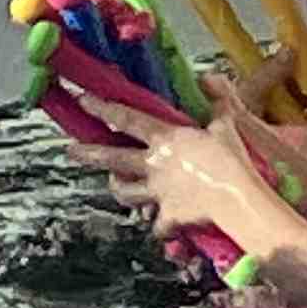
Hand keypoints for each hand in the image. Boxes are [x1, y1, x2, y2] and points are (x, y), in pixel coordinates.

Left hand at [69, 78, 256, 241]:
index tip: (83, 100)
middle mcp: (154, 164)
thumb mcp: (226, 124)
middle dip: (89, 154)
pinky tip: (159, 228)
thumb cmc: (230, 160)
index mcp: (165, 139)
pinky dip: (158, 227)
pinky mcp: (168, 216)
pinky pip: (157, 226)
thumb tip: (213, 79)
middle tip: (71, 151)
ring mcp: (158, 192)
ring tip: (114, 185)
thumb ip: (218, 101)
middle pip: (113, 158)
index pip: (126, 118)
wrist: (235, 196)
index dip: (102, 108)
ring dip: (119, 189)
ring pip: (126, 193)